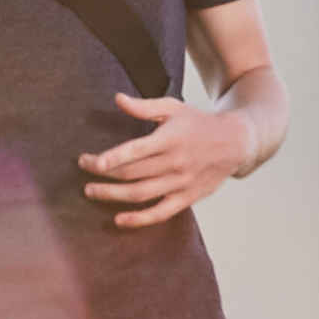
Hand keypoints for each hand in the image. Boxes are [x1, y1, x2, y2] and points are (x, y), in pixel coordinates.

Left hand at [80, 93, 255, 227]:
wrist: (235, 143)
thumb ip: (144, 107)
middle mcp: (175, 162)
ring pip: (141, 194)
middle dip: (103, 174)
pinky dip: (139, 219)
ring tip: (91, 191)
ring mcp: (181, 183)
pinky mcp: (186, 198)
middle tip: (83, 169)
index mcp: (169, 138)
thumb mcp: (173, 108)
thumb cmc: (197, 123)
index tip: (90, 161)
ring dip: (112, 195)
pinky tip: (118, 220)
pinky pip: (160, 213)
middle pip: (132, 173)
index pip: (136, 150)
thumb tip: (117, 99)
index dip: (112, 158)